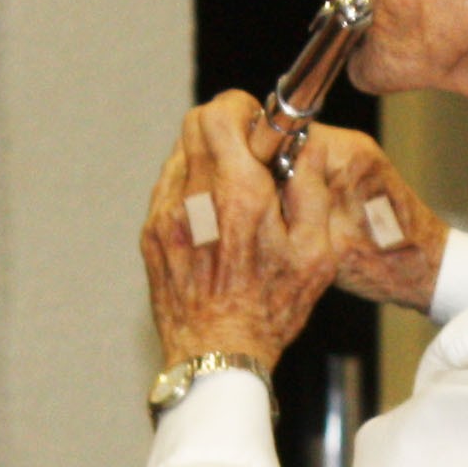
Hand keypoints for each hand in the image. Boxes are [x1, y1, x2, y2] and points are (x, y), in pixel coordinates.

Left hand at [139, 99, 449, 375]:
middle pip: (194, 123)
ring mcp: (166, 216)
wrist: (217, 357)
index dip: (241, 109)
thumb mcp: (315, 253)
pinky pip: (168, 188)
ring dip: (207, 158)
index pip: (220, 113)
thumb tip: (304, 147)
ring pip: (180, 153)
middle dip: (225, 127)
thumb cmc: (270, 311)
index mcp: (239, 196)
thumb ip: (311, 189)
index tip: (259, 126)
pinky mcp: (152, 234)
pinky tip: (214, 219)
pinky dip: (191, 188)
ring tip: (233, 193)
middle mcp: (195, 199)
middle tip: (249, 153)